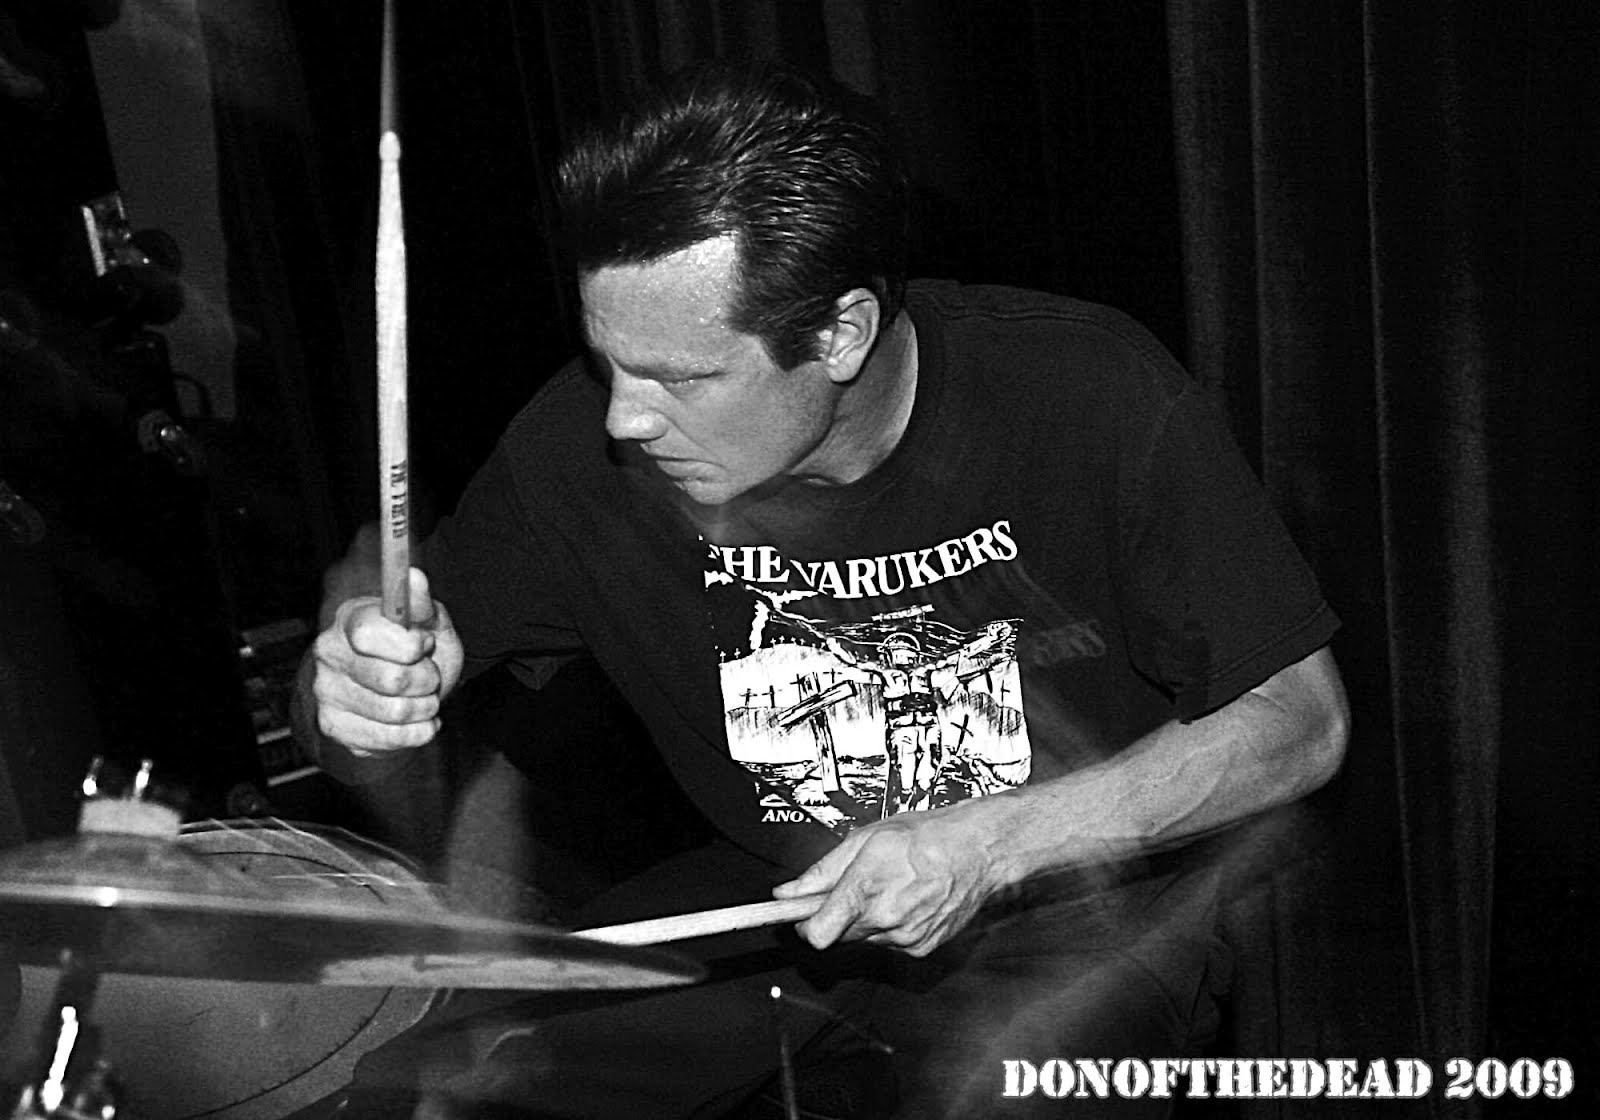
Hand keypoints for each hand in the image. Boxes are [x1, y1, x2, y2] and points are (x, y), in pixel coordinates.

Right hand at [311, 567, 463, 756]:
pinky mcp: (336, 728)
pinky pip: (391, 739)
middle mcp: (329, 656)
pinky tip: (418, 720)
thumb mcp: (429, 623)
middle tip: (429, 675)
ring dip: (426, 707)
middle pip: (392, 679)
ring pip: (396, 712)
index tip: (425, 644)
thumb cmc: (418, 651)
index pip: (370, 635)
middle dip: (427, 679)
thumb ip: (422, 604)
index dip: (409, 645)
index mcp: (348, 620)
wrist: (404, 691)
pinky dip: (419, 731)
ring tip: (425, 698)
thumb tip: (415, 576)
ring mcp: (328, 694)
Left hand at [772, 800, 1013, 955]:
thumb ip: (822, 871)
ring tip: (888, 886)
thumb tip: (788, 892)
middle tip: (850, 888)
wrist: (977, 849)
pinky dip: (891, 925)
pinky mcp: (922, 947)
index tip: (795, 917)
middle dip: (836, 915)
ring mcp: (906, 937)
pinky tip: (907, 900)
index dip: (803, 925)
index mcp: (865, 890)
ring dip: (866, 919)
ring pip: (865, 938)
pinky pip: (891, 943)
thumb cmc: (926, 837)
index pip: (816, 934)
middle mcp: (885, 920)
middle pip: (838, 934)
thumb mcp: (864, 839)